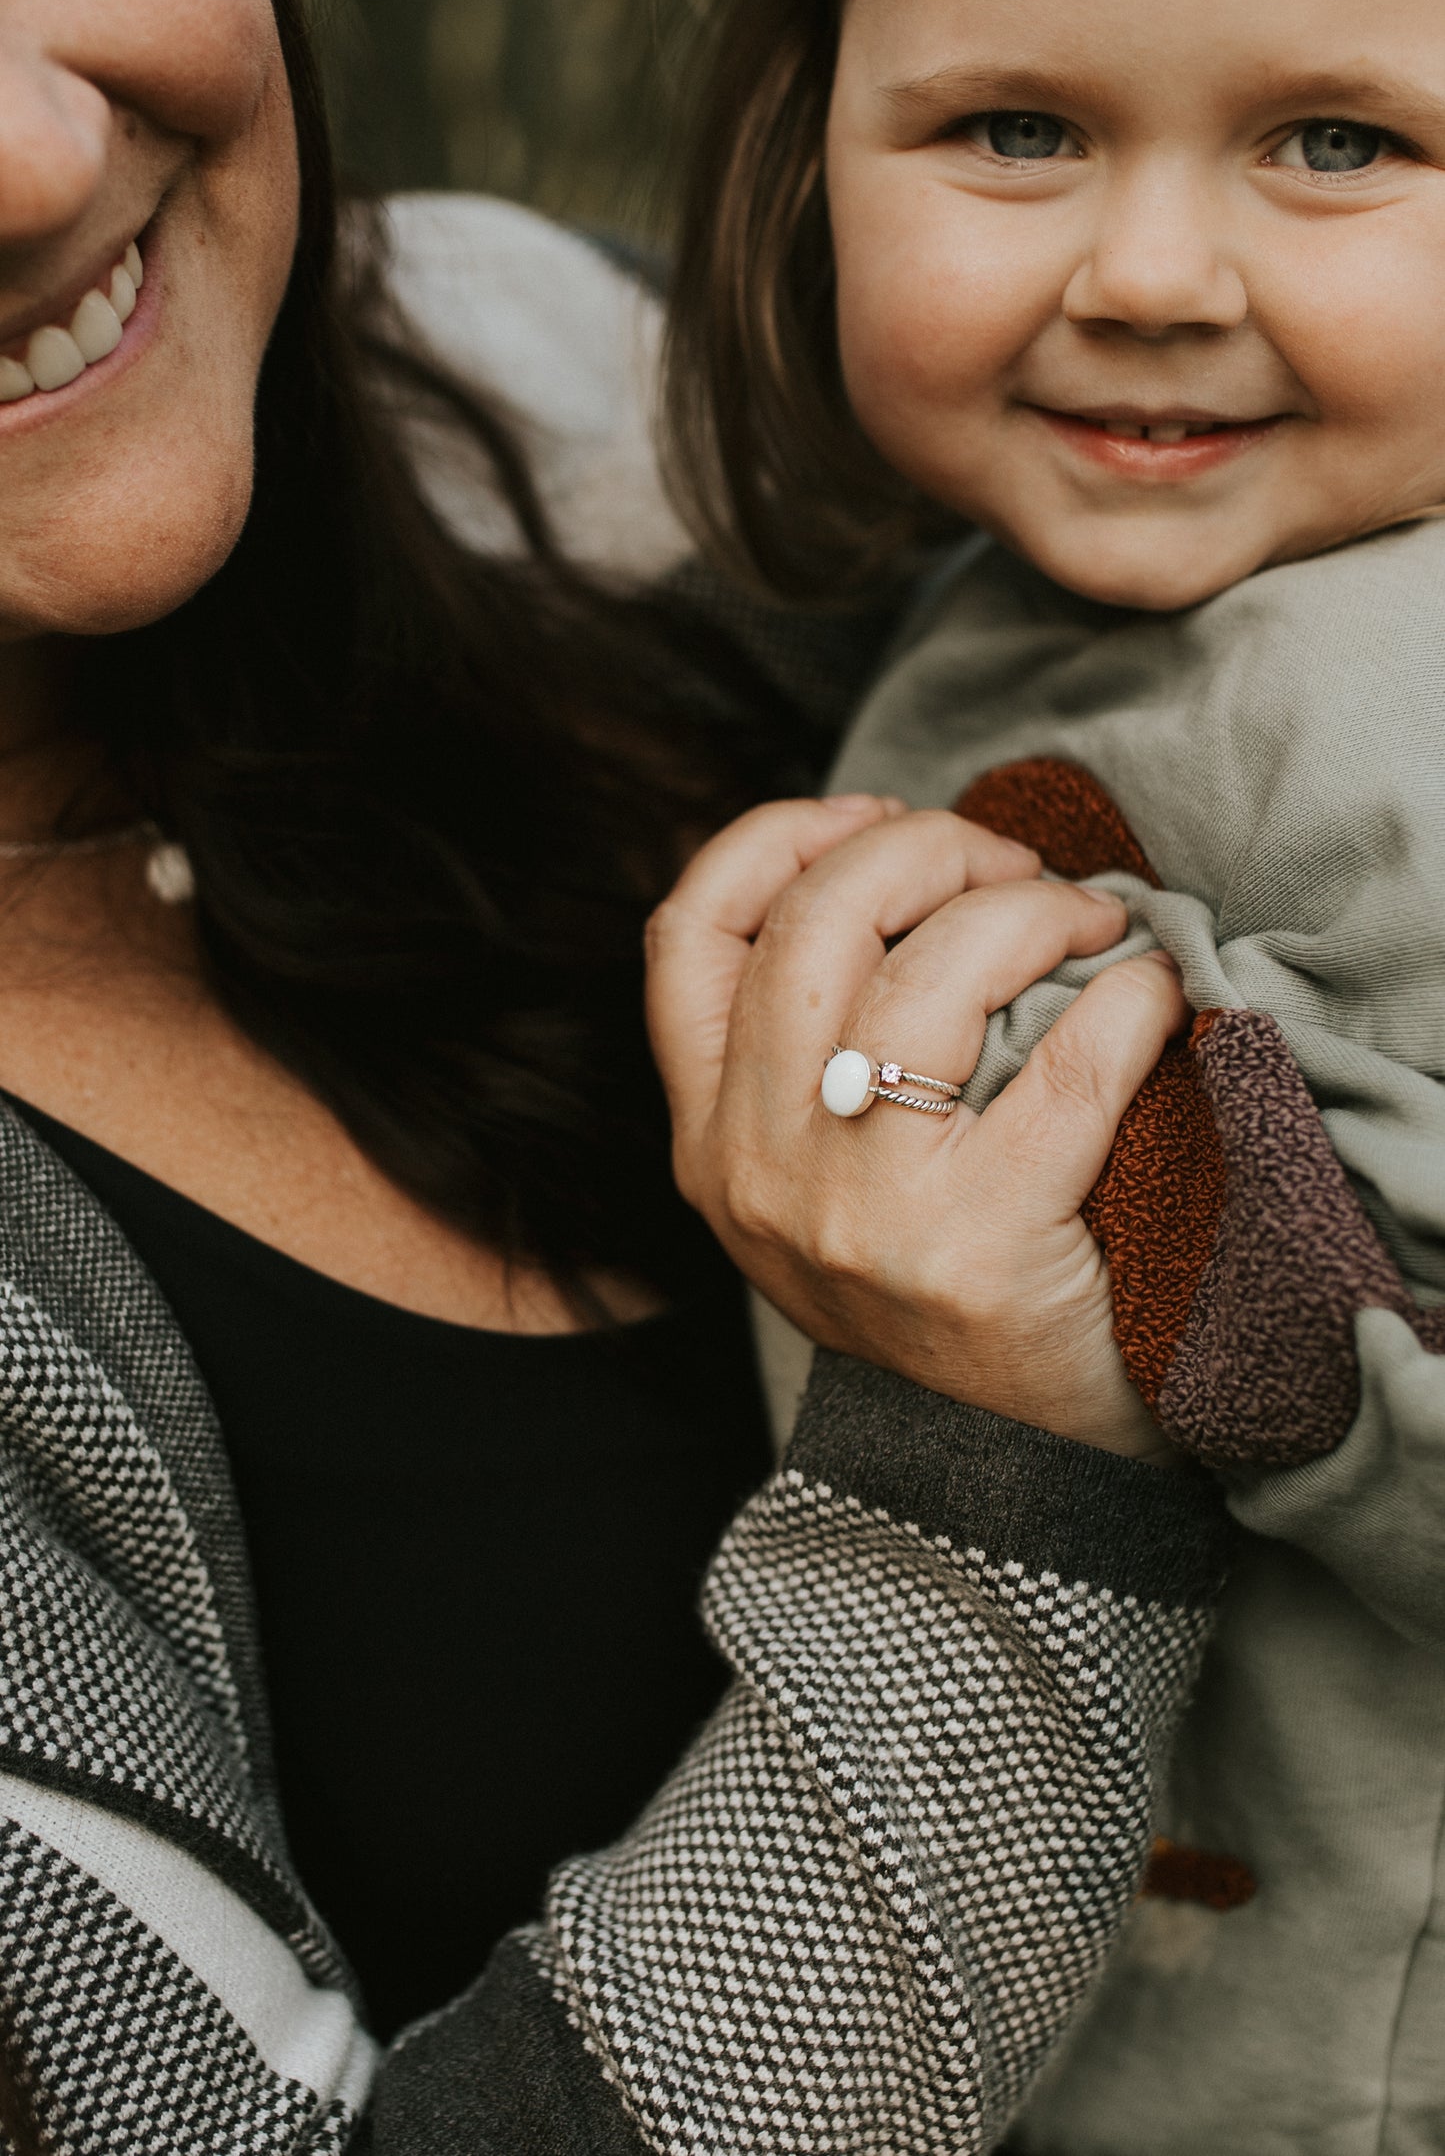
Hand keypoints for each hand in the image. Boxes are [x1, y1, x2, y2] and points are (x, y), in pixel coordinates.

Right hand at [646, 797, 1187, 1458]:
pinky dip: (1128, 1002)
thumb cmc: (927, 1291)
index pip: (688, 933)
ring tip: (1086, 925)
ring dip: (1029, 911)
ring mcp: (858, 1211)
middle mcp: (759, 1168)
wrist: (996, 1474)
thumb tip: (900, 870)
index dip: (780, 837)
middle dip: (926, 850)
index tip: (874, 818)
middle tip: (1009, 868)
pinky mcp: (976, 1247)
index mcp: (709, 1140)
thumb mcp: (812, 1184)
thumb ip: (807, 1055)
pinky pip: (1069, 1066)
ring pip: (931, 972)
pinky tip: (1150, 997)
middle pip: (816, 922)